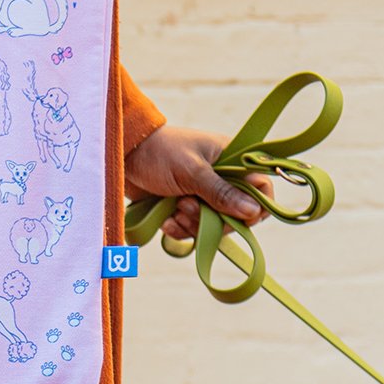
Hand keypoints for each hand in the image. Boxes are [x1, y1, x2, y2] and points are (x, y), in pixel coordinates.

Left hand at [124, 125, 273, 240]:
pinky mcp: (185, 208)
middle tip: (187, 205)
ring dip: (194, 223)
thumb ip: (220, 192)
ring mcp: (203, 195)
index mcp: (230, 159)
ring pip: (214, 226)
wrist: (122, 156)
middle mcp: (221, 178)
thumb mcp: (191, 170)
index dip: (255, 205)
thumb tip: (253, 211)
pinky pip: (193, 230)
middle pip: (238, 214)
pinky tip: (166, 219)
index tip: (238, 214)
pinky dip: (180, 229)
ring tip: (175, 208)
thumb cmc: (158, 153)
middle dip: (214, 217)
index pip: (261, 187)